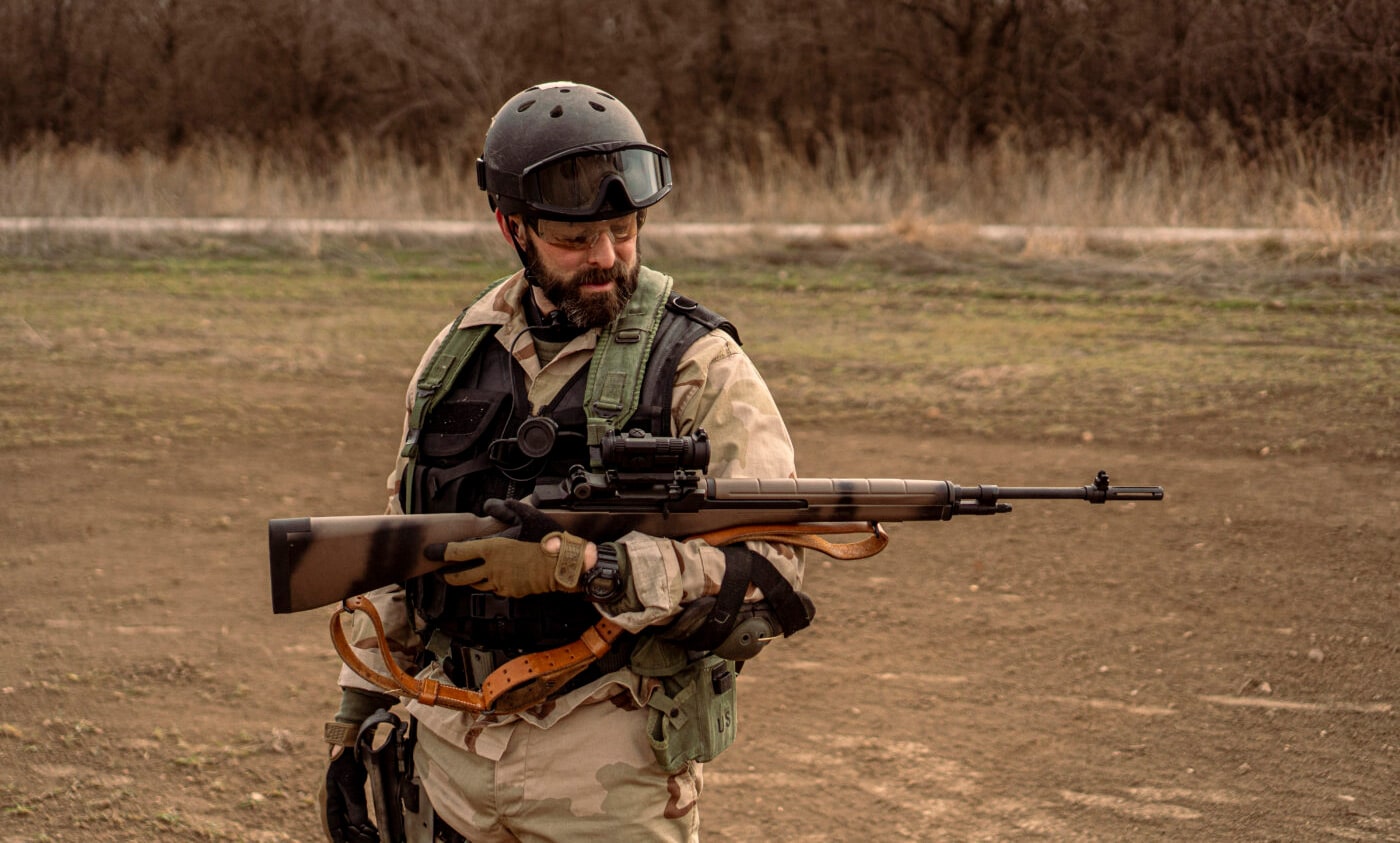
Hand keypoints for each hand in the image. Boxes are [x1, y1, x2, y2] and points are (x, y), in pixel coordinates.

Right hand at [322, 744, 377, 842]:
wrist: (349, 744)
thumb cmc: (347, 761)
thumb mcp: (350, 782)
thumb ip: (354, 803)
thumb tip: (358, 825)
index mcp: (328, 801)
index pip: (332, 826)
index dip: (339, 839)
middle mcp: (332, 803)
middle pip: (342, 827)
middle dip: (354, 837)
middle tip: (371, 841)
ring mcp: (341, 800)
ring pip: (350, 823)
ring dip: (360, 832)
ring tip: (375, 838)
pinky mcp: (350, 797)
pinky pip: (356, 815)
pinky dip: (364, 824)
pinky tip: (373, 830)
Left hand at [438, 499, 589, 596]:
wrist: (564, 564)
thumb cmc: (546, 539)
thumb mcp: (525, 515)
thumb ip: (503, 509)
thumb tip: (489, 506)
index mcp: (491, 549)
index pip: (456, 553)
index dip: (439, 552)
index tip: (429, 552)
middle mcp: (491, 569)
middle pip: (458, 576)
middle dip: (445, 575)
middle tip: (440, 571)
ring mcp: (500, 583)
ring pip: (474, 585)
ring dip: (466, 580)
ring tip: (463, 574)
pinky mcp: (510, 592)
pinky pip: (493, 588)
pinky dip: (488, 583)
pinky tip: (491, 576)